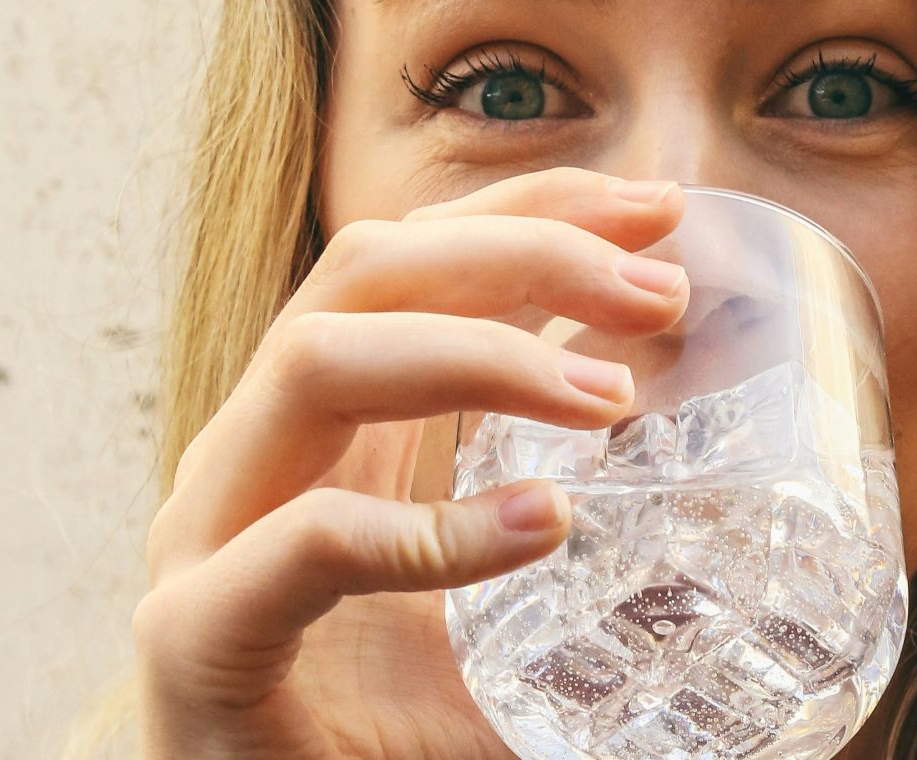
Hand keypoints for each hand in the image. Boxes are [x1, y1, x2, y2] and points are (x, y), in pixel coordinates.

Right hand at [133, 167, 688, 758]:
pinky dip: (433, 530)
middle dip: (521, 251)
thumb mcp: (486, 599)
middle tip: (660, 292)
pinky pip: (309, 545)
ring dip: (480, 353)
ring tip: (612, 397)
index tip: (659, 208)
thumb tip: (721, 496)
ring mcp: (209, 535)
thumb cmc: (372, 727)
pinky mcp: (195, 637)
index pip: (416, 258)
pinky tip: (541, 525)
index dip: (531, 208)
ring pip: (317, 360)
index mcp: (320, 426)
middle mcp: (256, 451)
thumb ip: (554, 522)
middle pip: (368, 271)